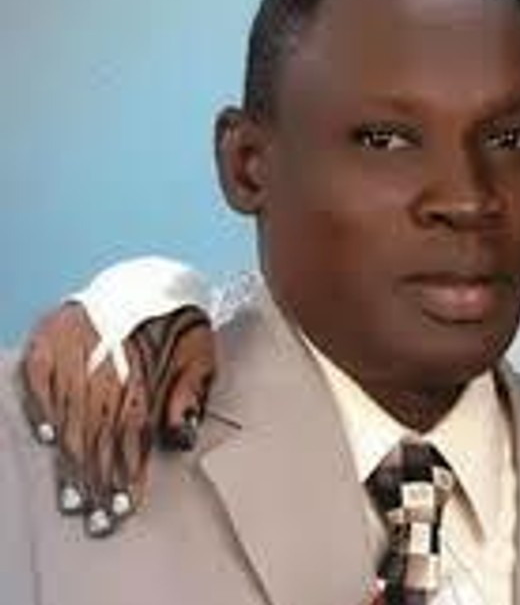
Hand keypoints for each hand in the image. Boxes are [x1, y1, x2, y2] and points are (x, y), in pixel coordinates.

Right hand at [19, 302, 213, 536]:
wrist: (154, 277)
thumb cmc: (182, 324)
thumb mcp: (201, 361)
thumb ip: (188, 401)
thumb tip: (180, 440)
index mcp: (143, 380)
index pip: (132, 440)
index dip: (129, 477)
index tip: (127, 509)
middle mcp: (105, 373)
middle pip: (99, 440)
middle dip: (100, 485)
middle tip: (98, 521)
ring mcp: (75, 357)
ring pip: (69, 421)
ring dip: (73, 463)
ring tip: (74, 500)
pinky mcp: (52, 340)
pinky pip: (39, 382)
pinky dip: (42, 412)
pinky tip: (46, 441)